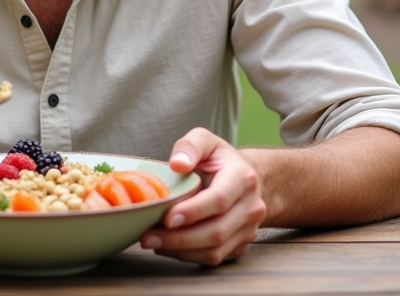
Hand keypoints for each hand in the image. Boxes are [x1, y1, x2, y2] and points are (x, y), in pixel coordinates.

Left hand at [140, 127, 265, 266]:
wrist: (250, 180)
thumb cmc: (221, 161)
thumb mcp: (206, 141)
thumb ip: (190, 146)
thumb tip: (177, 164)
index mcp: (243, 178)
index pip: (219, 200)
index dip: (193, 211)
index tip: (167, 218)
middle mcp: (250, 207)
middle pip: (216, 231)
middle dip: (180, 238)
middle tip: (148, 237)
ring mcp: (248, 230)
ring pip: (215, 250)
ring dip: (181, 251)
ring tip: (153, 242)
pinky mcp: (240, 245)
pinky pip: (214, 258)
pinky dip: (188, 256)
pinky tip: (167, 246)